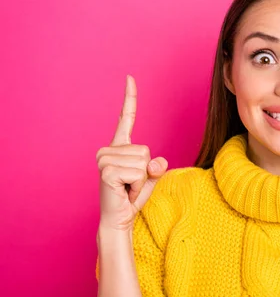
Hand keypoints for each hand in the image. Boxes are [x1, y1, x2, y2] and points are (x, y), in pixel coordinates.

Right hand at [96, 75, 167, 231]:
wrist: (117, 219)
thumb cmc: (132, 197)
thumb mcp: (151, 178)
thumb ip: (156, 167)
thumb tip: (157, 163)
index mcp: (119, 147)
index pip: (125, 118)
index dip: (129, 98)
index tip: (130, 77)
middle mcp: (108, 149)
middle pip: (146, 150)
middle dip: (146, 172)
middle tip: (131, 184)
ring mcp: (105, 159)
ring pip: (144, 162)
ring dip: (142, 180)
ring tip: (127, 188)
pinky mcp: (107, 170)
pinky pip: (139, 173)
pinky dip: (138, 186)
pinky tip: (124, 191)